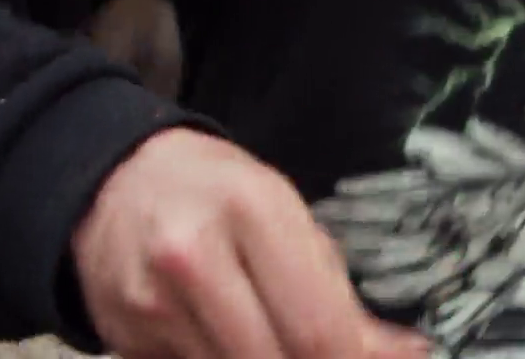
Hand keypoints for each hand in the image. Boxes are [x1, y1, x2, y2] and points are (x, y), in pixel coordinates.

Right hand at [72, 127, 427, 358]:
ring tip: (282, 341)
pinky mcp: (124, 338)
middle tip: (331, 354)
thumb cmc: (220, 194)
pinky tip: (235, 342)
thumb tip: (406, 354)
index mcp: (252, 210)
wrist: (118, 182)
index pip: (317, 327)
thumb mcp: (287, 216)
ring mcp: (153, 304)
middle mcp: (194, 256)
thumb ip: (340, 293)